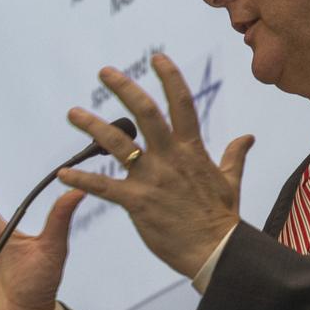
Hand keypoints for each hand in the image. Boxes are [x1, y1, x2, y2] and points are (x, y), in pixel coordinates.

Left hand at [57, 53, 253, 276]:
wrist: (216, 251)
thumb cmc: (222, 219)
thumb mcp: (230, 181)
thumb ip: (233, 155)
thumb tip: (247, 137)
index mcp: (192, 150)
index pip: (181, 104)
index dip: (169, 77)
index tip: (156, 57)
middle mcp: (170, 158)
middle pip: (145, 113)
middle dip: (124, 88)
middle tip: (105, 72)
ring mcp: (153, 178)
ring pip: (118, 143)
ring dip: (92, 126)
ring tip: (73, 113)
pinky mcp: (138, 202)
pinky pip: (104, 187)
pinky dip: (81, 179)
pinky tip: (63, 173)